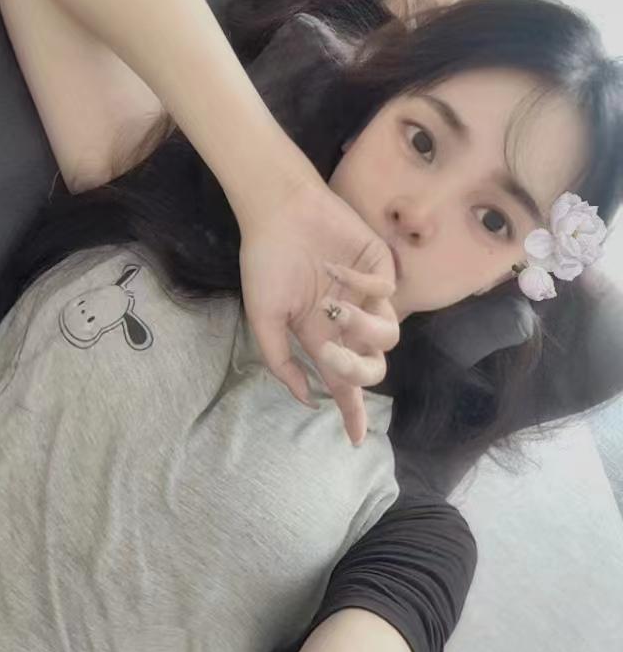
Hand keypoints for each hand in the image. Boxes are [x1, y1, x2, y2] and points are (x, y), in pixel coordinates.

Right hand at [238, 177, 399, 445]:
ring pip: (389, 335)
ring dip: (362, 329)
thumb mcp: (264, 319)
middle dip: (357, 370)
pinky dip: (361, 286)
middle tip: (330, 353)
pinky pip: (386, 293)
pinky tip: (336, 269)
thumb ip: (281, 361)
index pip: (343, 382)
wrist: (278, 211)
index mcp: (319, 336)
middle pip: (373, 367)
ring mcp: (366, 295)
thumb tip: (306, 398)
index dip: (350, 412)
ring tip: (334, 308)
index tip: (356, 440)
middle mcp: (347, 321)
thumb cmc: (266, 262)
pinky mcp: (380, 268)